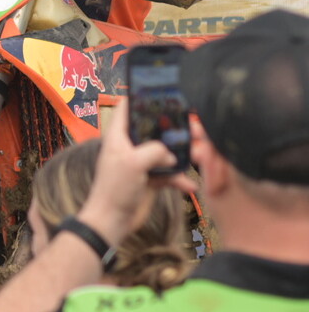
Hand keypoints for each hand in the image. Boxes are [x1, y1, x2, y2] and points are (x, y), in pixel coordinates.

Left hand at [72, 100, 183, 247]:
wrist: (113, 221)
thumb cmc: (115, 189)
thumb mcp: (133, 162)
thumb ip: (154, 150)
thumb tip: (170, 153)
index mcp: (119, 136)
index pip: (127, 108)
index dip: (140, 97)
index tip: (161, 90)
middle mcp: (129, 146)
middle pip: (153, 130)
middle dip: (172, 130)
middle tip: (193, 127)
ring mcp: (140, 163)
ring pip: (165, 152)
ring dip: (181, 156)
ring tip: (198, 156)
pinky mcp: (150, 180)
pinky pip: (169, 174)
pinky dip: (179, 179)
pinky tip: (190, 186)